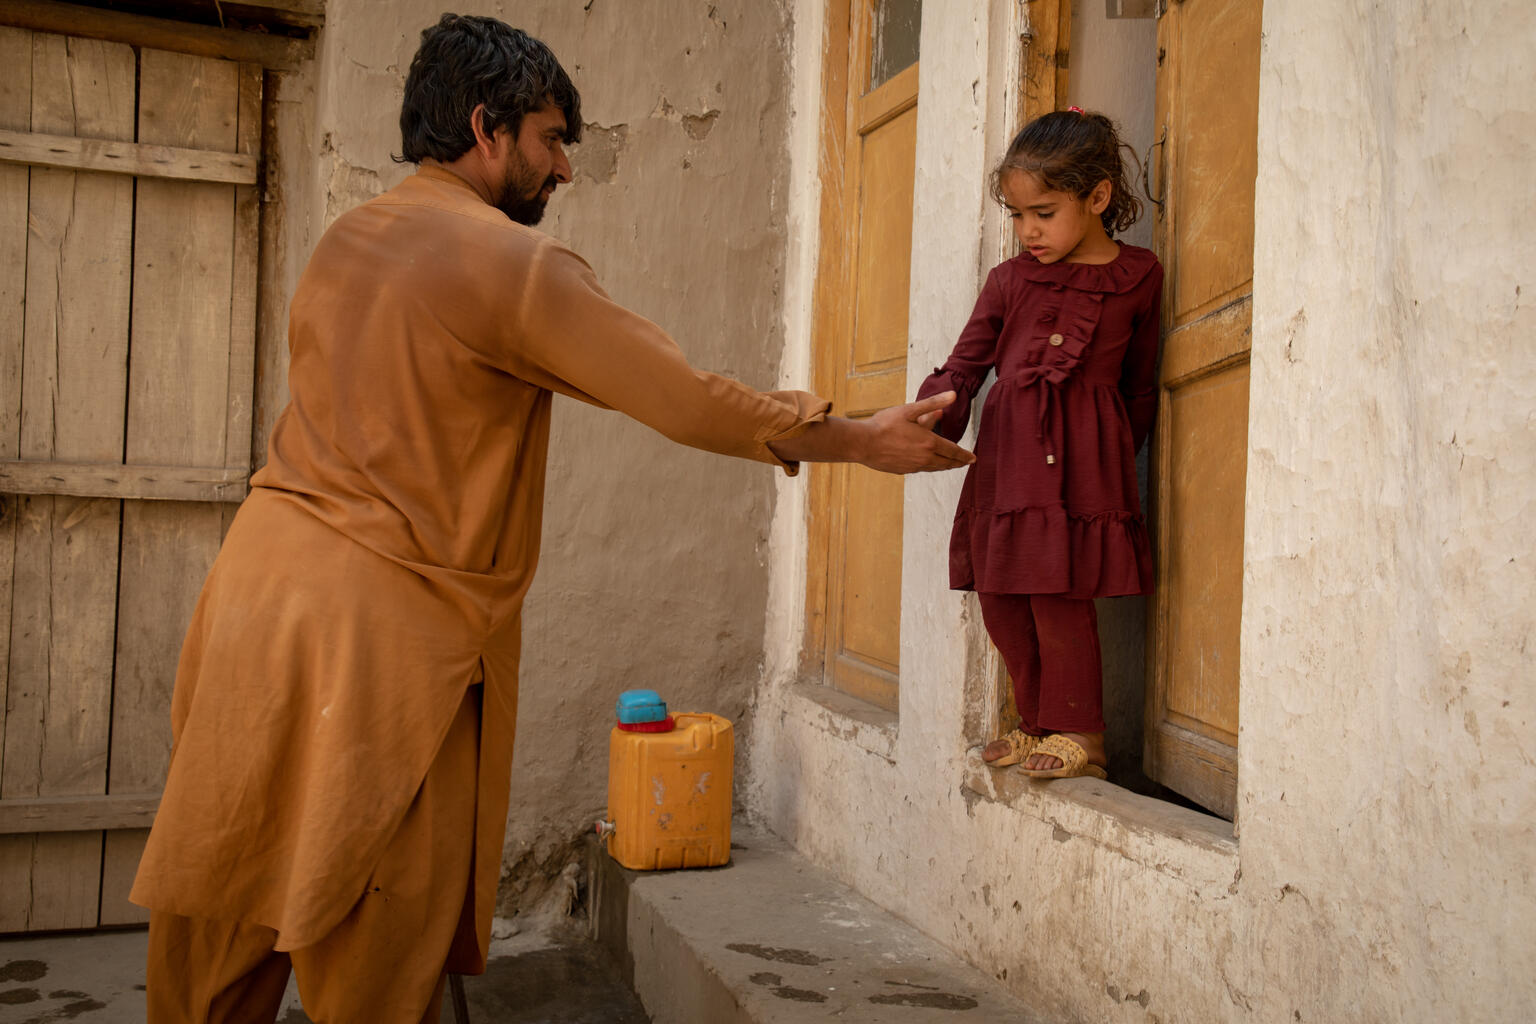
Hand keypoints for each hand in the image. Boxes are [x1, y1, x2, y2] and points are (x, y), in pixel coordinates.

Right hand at [856, 392, 974, 473]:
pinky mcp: (903, 471)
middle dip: (958, 462)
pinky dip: (930, 466)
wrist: (863, 443)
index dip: (964, 455)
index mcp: (929, 442)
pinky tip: (928, 463)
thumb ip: (933, 403)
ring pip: (935, 468)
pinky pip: (922, 469)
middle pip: (947, 463)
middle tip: (966, 462)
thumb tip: (953, 395)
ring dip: (945, 466)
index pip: (953, 451)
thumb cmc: (885, 424)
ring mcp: (914, 466)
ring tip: (950, 464)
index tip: (973, 459)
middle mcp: (925, 458)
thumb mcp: (910, 410)